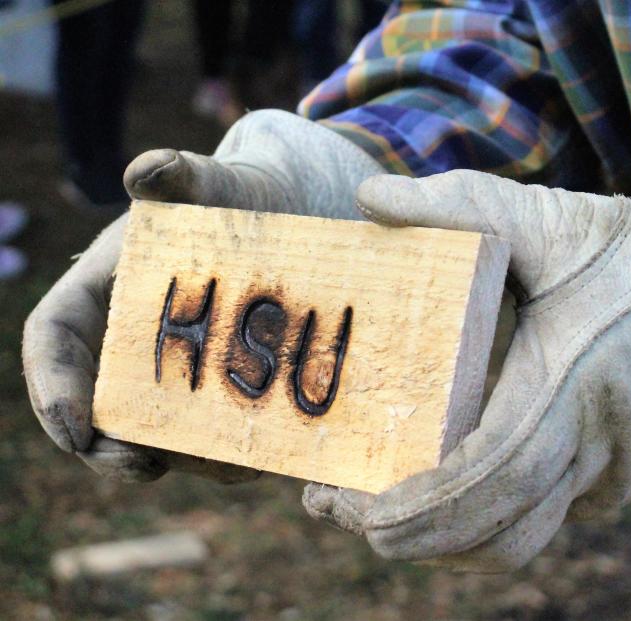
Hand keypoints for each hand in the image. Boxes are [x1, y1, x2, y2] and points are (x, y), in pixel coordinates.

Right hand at [22, 110, 383, 481]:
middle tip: (141, 467)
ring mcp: (167, 372)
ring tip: (217, 464)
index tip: (75, 432)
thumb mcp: (216, 186)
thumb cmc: (240, 199)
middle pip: (93, 406)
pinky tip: (259, 456)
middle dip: (107, 448)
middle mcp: (124, 339)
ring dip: (174, 459)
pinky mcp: (211, 393)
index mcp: (100, 290)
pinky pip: (206, 438)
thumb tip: (148, 169)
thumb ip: (185, 177)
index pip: (52, 341)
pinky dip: (225, 456)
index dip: (52, 389)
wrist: (290, 219)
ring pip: (151, 433)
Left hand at [302, 158, 630, 571]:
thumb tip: (371, 199)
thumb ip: (463, 205)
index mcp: (570, 391)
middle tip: (345, 514)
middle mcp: (598, 448)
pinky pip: (553, 516)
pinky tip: (457, 491)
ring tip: (390, 513)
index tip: (349, 510)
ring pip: (524, 536)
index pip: (482, 485)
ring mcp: (620, 469)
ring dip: (452, 539)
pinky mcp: (628, 473)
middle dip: (413, 538)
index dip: (414, 511)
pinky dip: (497, 520)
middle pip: (494, 533)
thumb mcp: (552, 219)